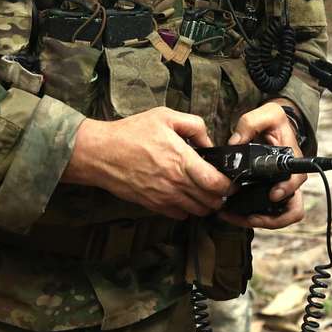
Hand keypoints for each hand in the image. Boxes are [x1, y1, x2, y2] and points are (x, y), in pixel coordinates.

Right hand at [61, 107, 232, 219]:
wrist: (100, 153)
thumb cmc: (131, 133)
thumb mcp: (165, 116)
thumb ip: (194, 125)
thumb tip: (208, 141)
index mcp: (182, 160)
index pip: (216, 183)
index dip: (228, 185)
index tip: (231, 180)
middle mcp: (176, 183)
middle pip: (210, 201)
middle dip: (220, 196)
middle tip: (221, 187)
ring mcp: (164, 197)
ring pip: (197, 211)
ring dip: (206, 205)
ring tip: (206, 193)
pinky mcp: (153, 205)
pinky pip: (178, 215)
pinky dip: (187, 210)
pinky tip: (185, 197)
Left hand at [221, 101, 306, 229]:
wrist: (273, 125)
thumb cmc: (273, 121)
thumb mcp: (266, 114)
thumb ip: (250, 123)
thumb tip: (235, 143)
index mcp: (292, 160)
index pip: (297, 180)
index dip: (286, 190)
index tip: (273, 194)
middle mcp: (289, 179)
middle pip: (292, 210)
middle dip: (272, 219)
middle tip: (249, 217)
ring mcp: (280, 189)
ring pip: (279, 217)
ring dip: (258, 221)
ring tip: (233, 217)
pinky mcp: (269, 193)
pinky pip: (266, 212)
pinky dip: (251, 217)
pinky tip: (231, 213)